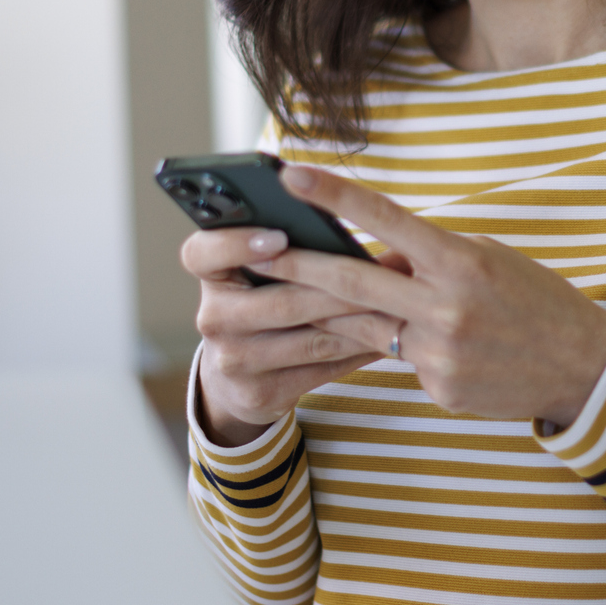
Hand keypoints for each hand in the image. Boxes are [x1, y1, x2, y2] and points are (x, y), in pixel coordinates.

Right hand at [179, 224, 409, 445]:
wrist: (239, 378)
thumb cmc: (264, 300)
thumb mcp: (260, 272)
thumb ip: (290, 244)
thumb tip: (361, 211)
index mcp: (210, 275)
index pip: (202, 253)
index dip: (237, 243)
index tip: (279, 236)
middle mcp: (213, 318)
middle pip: (282, 300)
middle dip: (341, 286)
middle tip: (388, 272)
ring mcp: (234, 360)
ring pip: (312, 337)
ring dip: (362, 320)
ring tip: (403, 303)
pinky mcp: (260, 393)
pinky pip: (323, 367)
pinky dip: (360, 349)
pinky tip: (391, 335)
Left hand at [247, 164, 605, 428]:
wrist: (585, 368)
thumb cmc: (536, 299)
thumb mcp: (489, 260)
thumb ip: (429, 258)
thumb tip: (375, 259)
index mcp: (462, 262)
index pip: (386, 219)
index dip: (335, 196)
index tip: (291, 174)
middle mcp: (447, 308)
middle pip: (352, 283)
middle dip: (296, 266)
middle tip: (252, 250)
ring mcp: (440, 355)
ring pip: (364, 327)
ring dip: (329, 311)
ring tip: (295, 295)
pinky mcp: (440, 390)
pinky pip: (402, 361)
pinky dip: (403, 346)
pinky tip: (431, 343)